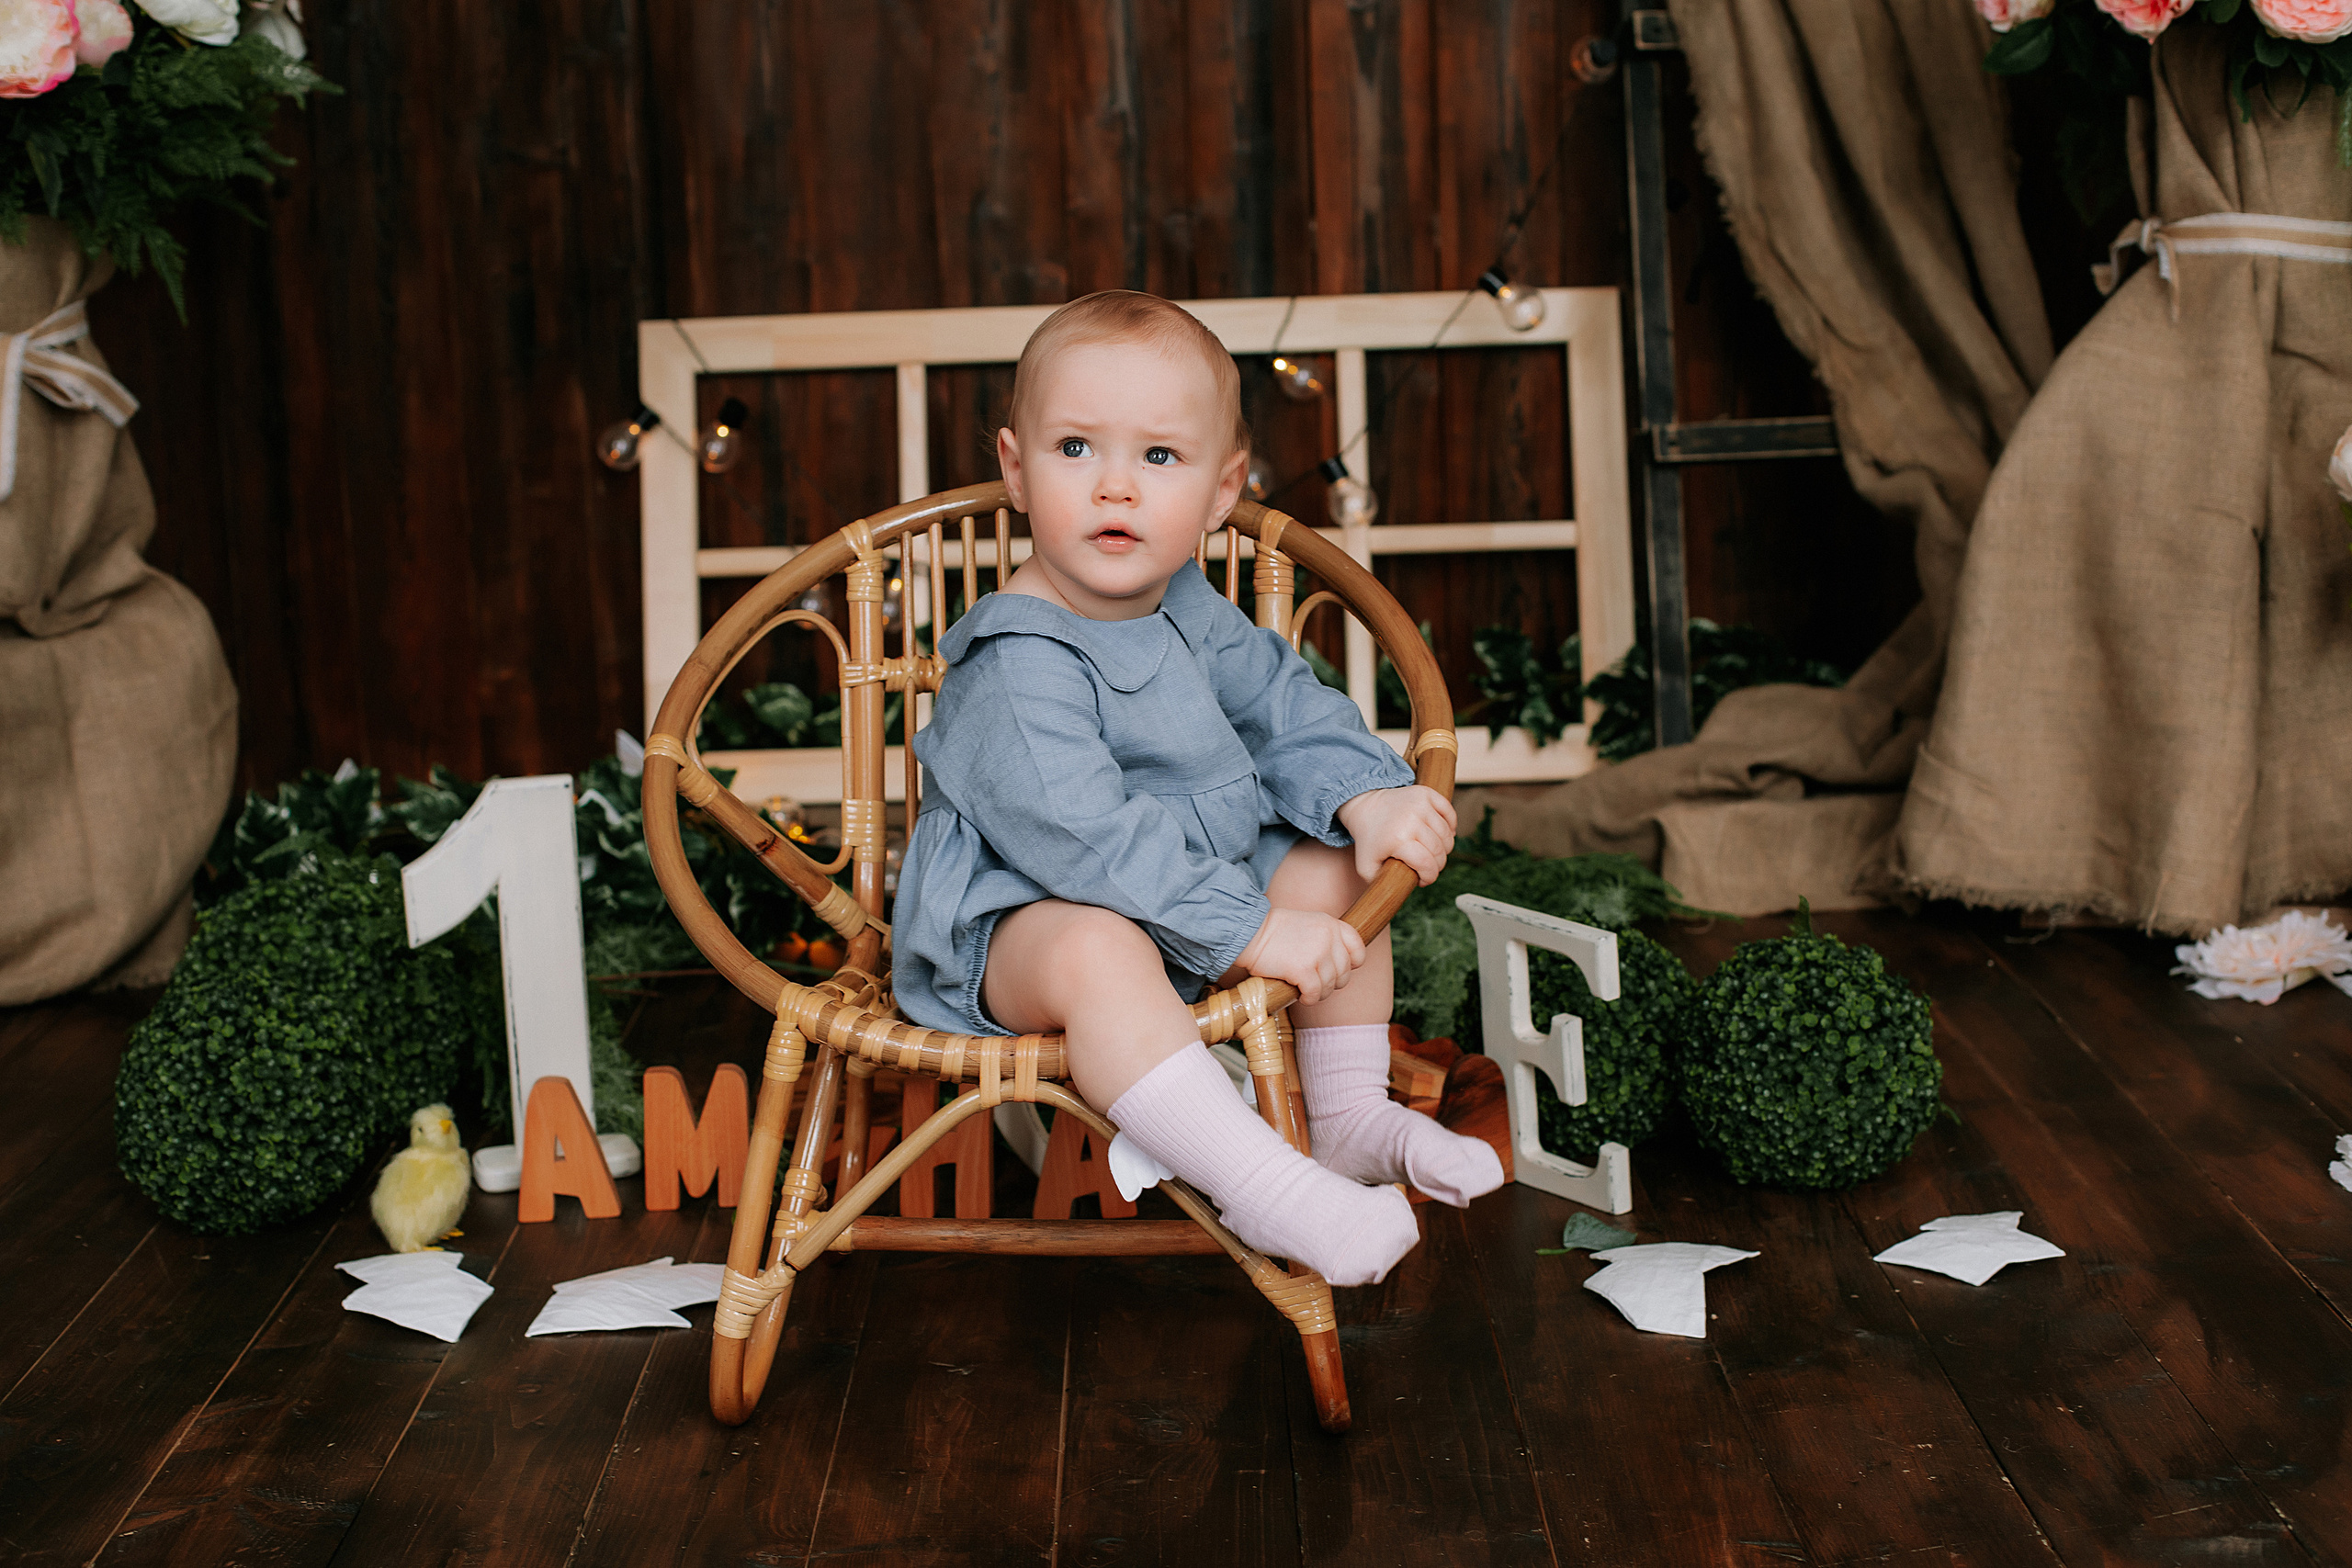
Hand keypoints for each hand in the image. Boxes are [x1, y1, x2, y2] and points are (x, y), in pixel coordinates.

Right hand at [1233, 907, 1365, 1004]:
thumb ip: (1325, 938)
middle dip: (1331, 983)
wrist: (1248, 933)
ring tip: (1305, 990)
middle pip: (1344, 972)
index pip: (1358, 948)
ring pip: (1330, 986)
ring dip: (1319, 993)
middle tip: (1315, 984)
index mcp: (1331, 924)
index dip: (1352, 964)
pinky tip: (1300, 996)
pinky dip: (1309, 998)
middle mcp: (1329, 937)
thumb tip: (1337, 965)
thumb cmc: (1273, 932)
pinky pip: (1315, 993)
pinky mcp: (1303, 970)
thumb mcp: (1307, 924)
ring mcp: (1317, 953)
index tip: (1337, 970)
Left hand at [1335, 784, 1456, 886]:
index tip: (1423, 880)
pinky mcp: (1426, 793)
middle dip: (1437, 865)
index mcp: (1397, 839)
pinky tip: (1441, 834)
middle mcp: (1410, 820)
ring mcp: (1420, 805)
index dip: (1430, 877)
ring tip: (1432, 852)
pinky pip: (1450, 814)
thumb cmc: (1369, 839)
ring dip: (1444, 848)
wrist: (1366, 804)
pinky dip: (1450, 827)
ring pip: (1447, 835)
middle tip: (1427, 866)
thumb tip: (1399, 893)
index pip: (1427, 865)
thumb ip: (1379, 884)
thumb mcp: (1366, 866)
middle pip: (1440, 851)